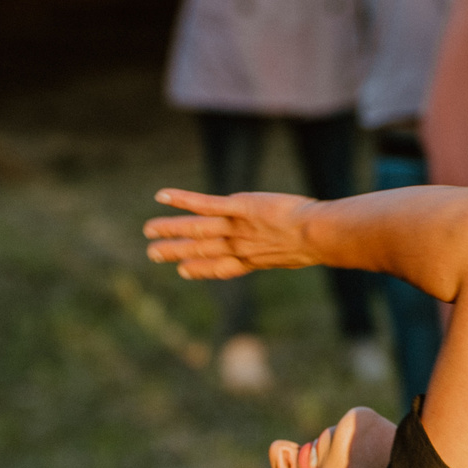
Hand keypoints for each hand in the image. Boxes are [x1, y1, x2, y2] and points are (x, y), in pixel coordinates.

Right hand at [145, 188, 320, 279]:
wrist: (316, 235)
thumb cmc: (319, 242)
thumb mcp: (305, 250)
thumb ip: (294, 249)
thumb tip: (308, 249)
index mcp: (253, 259)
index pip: (221, 267)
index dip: (200, 269)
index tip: (183, 271)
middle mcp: (239, 246)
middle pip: (201, 249)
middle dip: (175, 252)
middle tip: (153, 254)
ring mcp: (236, 227)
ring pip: (196, 229)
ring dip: (170, 229)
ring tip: (149, 230)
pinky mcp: (238, 208)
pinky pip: (205, 204)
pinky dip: (182, 200)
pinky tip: (162, 196)